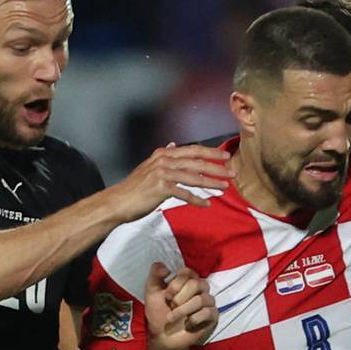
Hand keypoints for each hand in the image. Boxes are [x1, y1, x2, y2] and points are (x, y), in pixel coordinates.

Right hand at [108, 143, 231, 220]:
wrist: (118, 201)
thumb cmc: (134, 188)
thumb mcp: (148, 167)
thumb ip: (162, 157)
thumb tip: (172, 145)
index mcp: (163, 154)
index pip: (192, 150)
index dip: (211, 152)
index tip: (225, 157)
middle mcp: (164, 160)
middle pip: (196, 162)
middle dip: (216, 167)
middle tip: (232, 172)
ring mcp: (162, 173)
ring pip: (193, 176)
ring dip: (211, 182)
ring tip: (224, 187)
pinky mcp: (160, 188)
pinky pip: (184, 194)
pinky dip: (196, 200)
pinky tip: (206, 204)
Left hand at [145, 262, 215, 349]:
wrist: (161, 336)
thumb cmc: (158, 313)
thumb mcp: (151, 292)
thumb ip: (155, 275)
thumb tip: (166, 267)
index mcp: (187, 281)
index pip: (188, 272)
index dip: (177, 283)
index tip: (167, 295)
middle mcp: (200, 289)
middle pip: (197, 284)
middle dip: (180, 297)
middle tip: (171, 306)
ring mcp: (208, 303)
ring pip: (202, 299)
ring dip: (183, 310)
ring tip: (172, 318)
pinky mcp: (212, 316)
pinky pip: (209, 312)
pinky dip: (194, 319)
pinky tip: (187, 325)